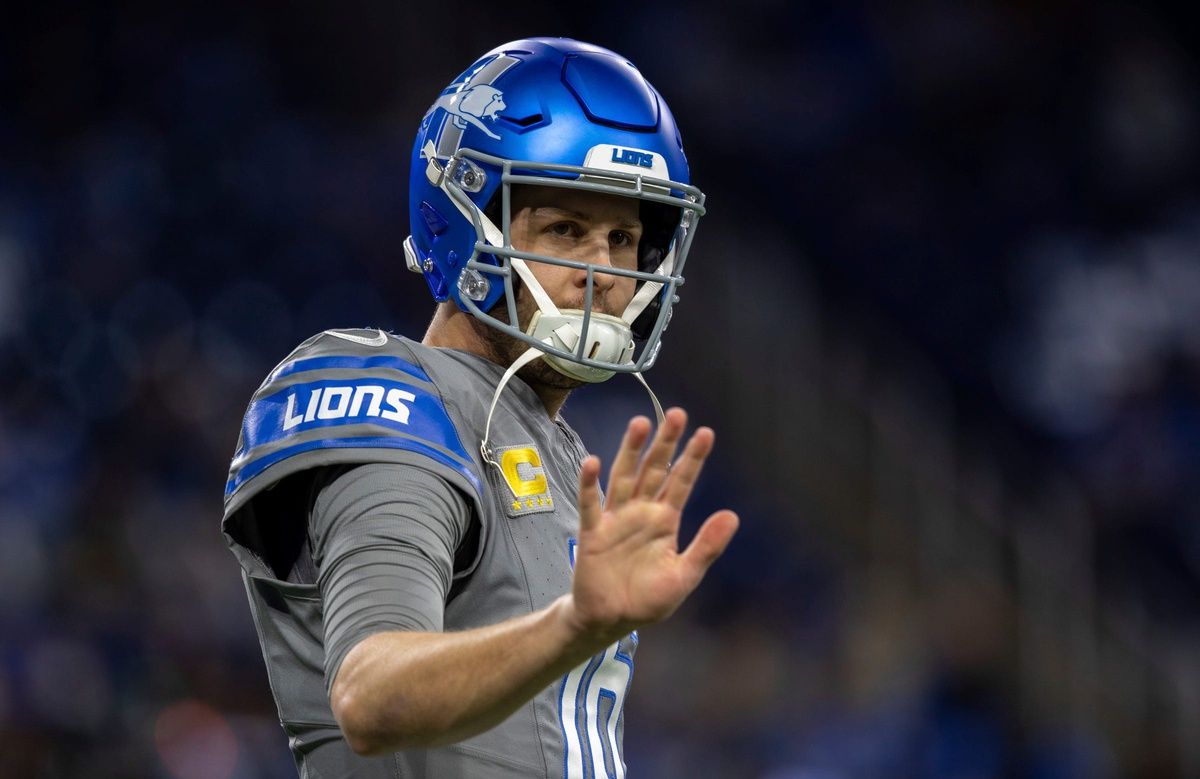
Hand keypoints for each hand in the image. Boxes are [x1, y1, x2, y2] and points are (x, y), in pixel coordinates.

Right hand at [565, 408, 738, 644]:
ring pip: (624, 477)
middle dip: (665, 443)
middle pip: (654, 470)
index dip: (693, 458)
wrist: (611, 620)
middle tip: (677, 414)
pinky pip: (591, 504)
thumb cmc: (648, 599)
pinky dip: (590, 484)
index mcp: (666, 520)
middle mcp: (642, 512)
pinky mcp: (593, 532)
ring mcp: (616, 519)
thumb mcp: (684, 575)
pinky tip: (593, 462)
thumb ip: (706, 546)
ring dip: (630, 451)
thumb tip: (732, 515)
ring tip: (639, 424)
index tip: (706, 433)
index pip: (681, 481)